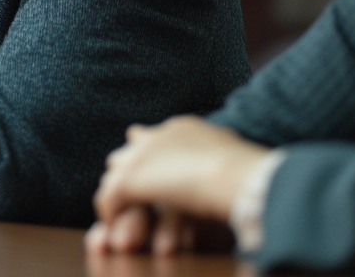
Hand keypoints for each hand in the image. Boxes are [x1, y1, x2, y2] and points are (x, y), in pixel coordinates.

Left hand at [89, 116, 268, 253]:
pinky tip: (115, 226)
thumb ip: (223, 157)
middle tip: (131, 183)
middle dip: (129, 167)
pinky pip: (107, 198)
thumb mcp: (234, 156)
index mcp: (183, 128)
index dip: (151, 153)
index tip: (151, 162)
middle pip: (130, 149)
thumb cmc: (247, 171)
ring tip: (122, 213)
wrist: (236, 175)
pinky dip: (110, 214)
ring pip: (115, 173)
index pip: (156, 136)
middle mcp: (157, 136)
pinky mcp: (128, 179)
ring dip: (120, 194)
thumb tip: (240, 165)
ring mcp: (140, 156)